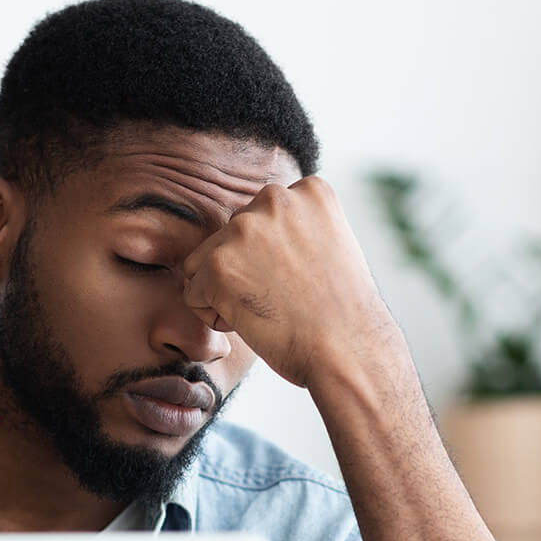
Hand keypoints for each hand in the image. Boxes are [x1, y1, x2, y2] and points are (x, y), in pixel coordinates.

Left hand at [181, 177, 396, 388]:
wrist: (347, 350)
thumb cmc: (342, 313)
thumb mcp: (332, 246)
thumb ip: (297, 228)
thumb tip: (260, 235)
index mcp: (309, 190)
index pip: (264, 219)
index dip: (276, 258)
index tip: (304, 280)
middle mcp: (275, 199)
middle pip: (232, 237)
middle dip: (248, 271)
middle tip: (287, 298)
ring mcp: (243, 229)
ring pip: (207, 263)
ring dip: (228, 290)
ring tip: (271, 310)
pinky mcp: (217, 264)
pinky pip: (194, 293)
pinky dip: (215, 315)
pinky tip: (252, 323)